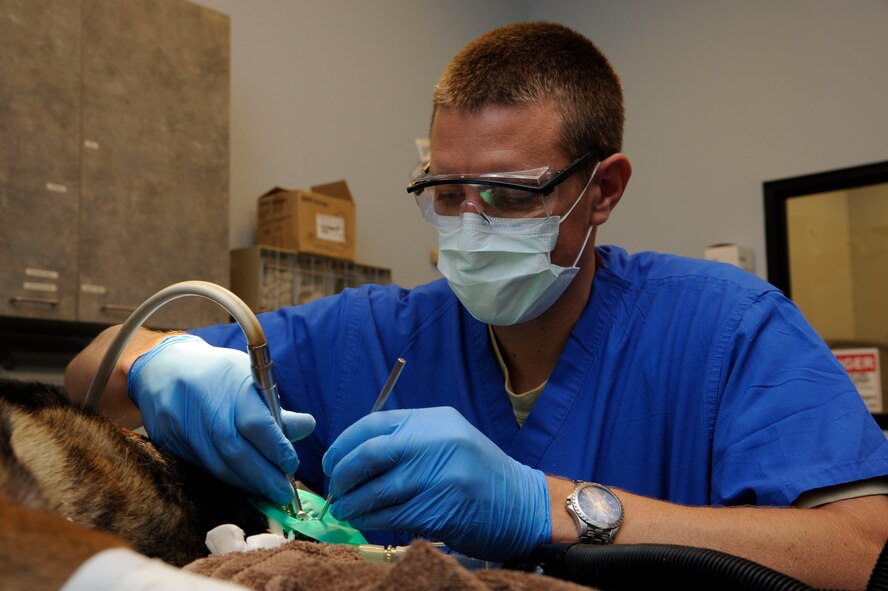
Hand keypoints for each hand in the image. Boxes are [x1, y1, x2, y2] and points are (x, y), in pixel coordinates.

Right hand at [128, 334, 314, 503]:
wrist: (163, 369)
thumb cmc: (218, 373)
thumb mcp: (249, 377)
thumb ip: (276, 407)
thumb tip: (307, 427)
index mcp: (229, 384)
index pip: (256, 424)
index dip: (277, 449)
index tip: (292, 464)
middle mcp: (204, 408)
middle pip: (236, 452)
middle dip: (264, 478)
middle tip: (285, 493)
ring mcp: (183, 428)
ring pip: (217, 467)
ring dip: (247, 485)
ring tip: (269, 493)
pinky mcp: (170, 445)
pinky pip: (202, 470)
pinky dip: (227, 481)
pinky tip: (244, 486)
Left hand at [322, 406, 549, 560]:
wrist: (523, 503)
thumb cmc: (479, 473)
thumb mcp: (448, 440)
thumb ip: (409, 440)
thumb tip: (354, 456)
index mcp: (434, 420)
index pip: (374, 423)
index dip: (344, 443)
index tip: (331, 462)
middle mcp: (436, 442)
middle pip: (369, 454)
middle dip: (342, 474)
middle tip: (334, 488)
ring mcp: (440, 475)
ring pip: (376, 490)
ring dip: (352, 503)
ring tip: (344, 509)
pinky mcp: (441, 508)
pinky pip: (392, 516)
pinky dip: (370, 521)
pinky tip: (363, 523)